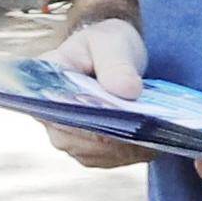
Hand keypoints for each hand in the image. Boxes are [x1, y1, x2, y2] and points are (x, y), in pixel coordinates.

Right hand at [44, 14, 154, 171]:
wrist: (112, 57)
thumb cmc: (105, 45)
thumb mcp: (111, 42)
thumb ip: (115, 63)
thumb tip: (127, 90)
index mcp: (44, 85)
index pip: (61, 108)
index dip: (90, 115)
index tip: (121, 114)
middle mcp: (49, 117)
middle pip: (82, 137)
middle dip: (116, 134)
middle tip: (151, 128)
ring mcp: (67, 138)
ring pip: (99, 152)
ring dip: (129, 146)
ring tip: (157, 133)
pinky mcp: (88, 151)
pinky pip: (112, 158)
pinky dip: (134, 152)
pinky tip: (153, 141)